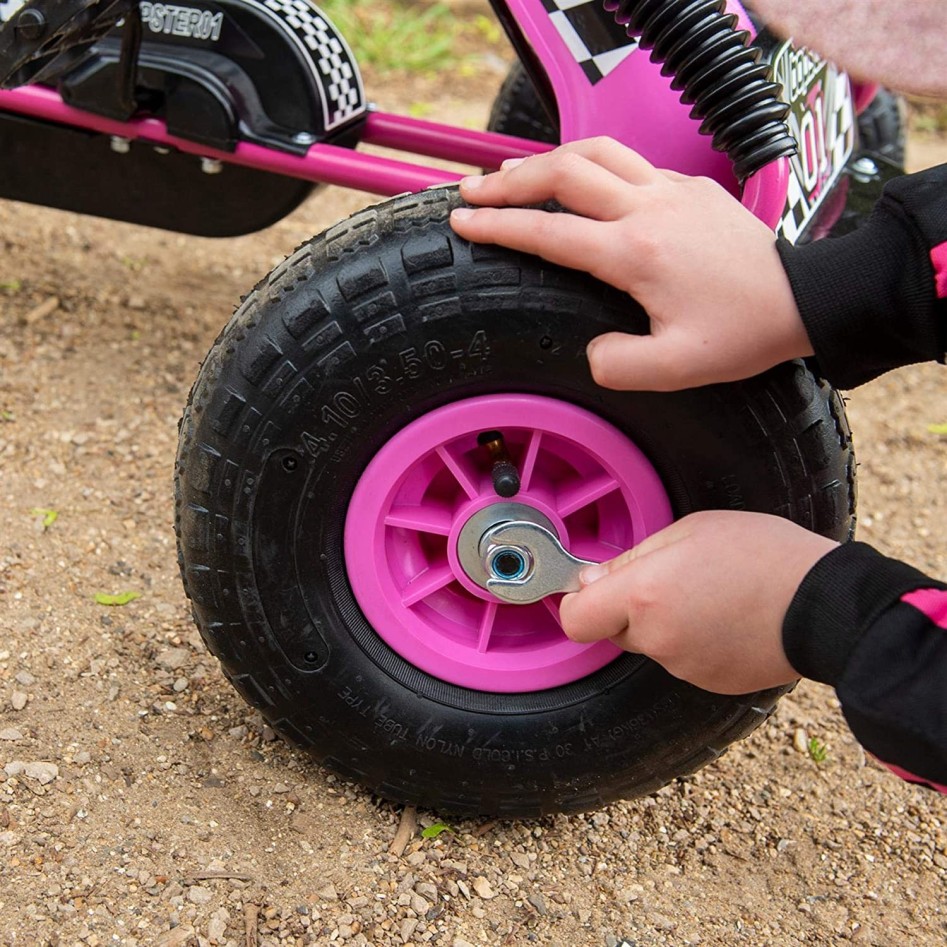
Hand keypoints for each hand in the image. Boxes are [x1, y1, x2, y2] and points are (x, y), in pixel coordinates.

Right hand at [450, 137, 812, 390]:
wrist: (804, 299)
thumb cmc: (744, 332)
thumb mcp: (677, 370)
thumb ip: (619, 366)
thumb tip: (589, 353)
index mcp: (635, 253)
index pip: (549, 232)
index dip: (498, 227)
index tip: (461, 223)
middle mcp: (648, 208)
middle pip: (562, 172)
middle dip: (508, 181)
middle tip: (471, 193)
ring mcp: (671, 189)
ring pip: (594, 152)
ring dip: (546, 160)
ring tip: (512, 175)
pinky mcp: (690, 185)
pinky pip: (627, 160)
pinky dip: (588, 164)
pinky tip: (579, 183)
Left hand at [559, 510, 837, 693]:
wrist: (826, 605)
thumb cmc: (764, 556)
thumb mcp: (689, 531)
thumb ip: (631, 558)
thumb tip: (591, 580)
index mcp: (644, 595)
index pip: (575, 619)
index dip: (576, 602)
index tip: (588, 587)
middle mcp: (657, 638)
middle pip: (613, 629)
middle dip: (627, 606)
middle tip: (666, 578)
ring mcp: (683, 666)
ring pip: (650, 643)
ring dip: (663, 622)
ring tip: (707, 593)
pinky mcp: (709, 683)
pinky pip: (682, 659)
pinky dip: (692, 641)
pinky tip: (723, 617)